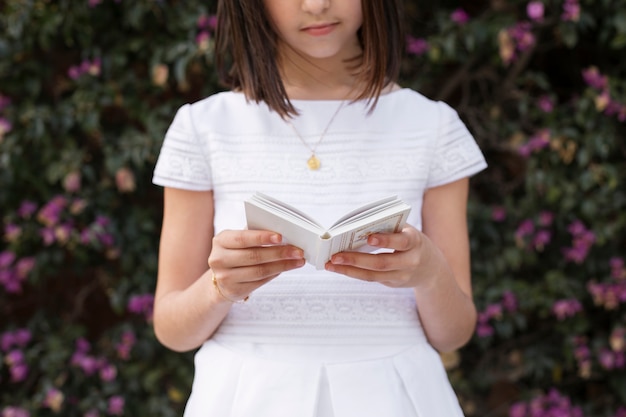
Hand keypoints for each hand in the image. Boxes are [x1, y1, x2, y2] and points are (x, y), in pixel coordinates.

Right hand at [208, 229, 304, 301]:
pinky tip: (286, 268)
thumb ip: (255, 235)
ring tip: (297, 261)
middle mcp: (219, 259)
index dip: (262, 237)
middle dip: (279, 253)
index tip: (281, 237)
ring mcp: (225, 277)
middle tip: (297, 251)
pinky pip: (260, 281)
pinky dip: (276, 273)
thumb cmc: (236, 253)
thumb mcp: (239, 241)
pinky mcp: (234, 291)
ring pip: (260, 271)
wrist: (221, 278)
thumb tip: (282, 234)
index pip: (243, 238)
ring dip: (282, 265)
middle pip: (254, 256)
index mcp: (221, 241)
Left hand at [325, 225, 440, 288]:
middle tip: (335, 256)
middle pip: (381, 262)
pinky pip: (371, 278)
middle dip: (356, 259)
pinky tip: (340, 268)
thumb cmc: (411, 241)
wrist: (431, 267)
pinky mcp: (393, 284)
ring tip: (331, 264)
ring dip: (349, 270)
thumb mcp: (406, 231)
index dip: (385, 240)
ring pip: (373, 275)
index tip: (368, 238)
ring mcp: (402, 276)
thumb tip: (356, 228)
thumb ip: (388, 228)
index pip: (401, 241)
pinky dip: (354, 273)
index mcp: (415, 241)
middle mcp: (410, 261)